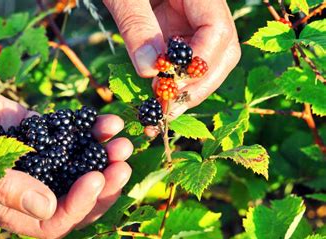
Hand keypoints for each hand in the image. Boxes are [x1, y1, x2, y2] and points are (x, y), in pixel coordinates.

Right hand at [0, 65, 132, 238]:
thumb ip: (0, 184)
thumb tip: (46, 208)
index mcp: (1, 204)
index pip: (50, 223)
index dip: (78, 206)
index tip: (96, 177)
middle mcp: (22, 185)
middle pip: (72, 198)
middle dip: (101, 184)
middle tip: (123, 162)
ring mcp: (32, 158)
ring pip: (76, 167)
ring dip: (103, 156)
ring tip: (122, 139)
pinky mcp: (36, 131)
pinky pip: (69, 135)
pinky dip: (90, 129)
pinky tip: (108, 120)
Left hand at [104, 0, 240, 118]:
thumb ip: (136, 26)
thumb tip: (151, 71)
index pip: (218, 30)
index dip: (198, 64)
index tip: (169, 86)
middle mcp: (203, 6)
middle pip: (221, 51)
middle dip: (197, 85)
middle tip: (167, 109)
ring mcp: (192, 18)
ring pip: (207, 60)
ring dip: (186, 87)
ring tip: (160, 107)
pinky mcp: (177, 28)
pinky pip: (184, 58)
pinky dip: (173, 79)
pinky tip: (157, 92)